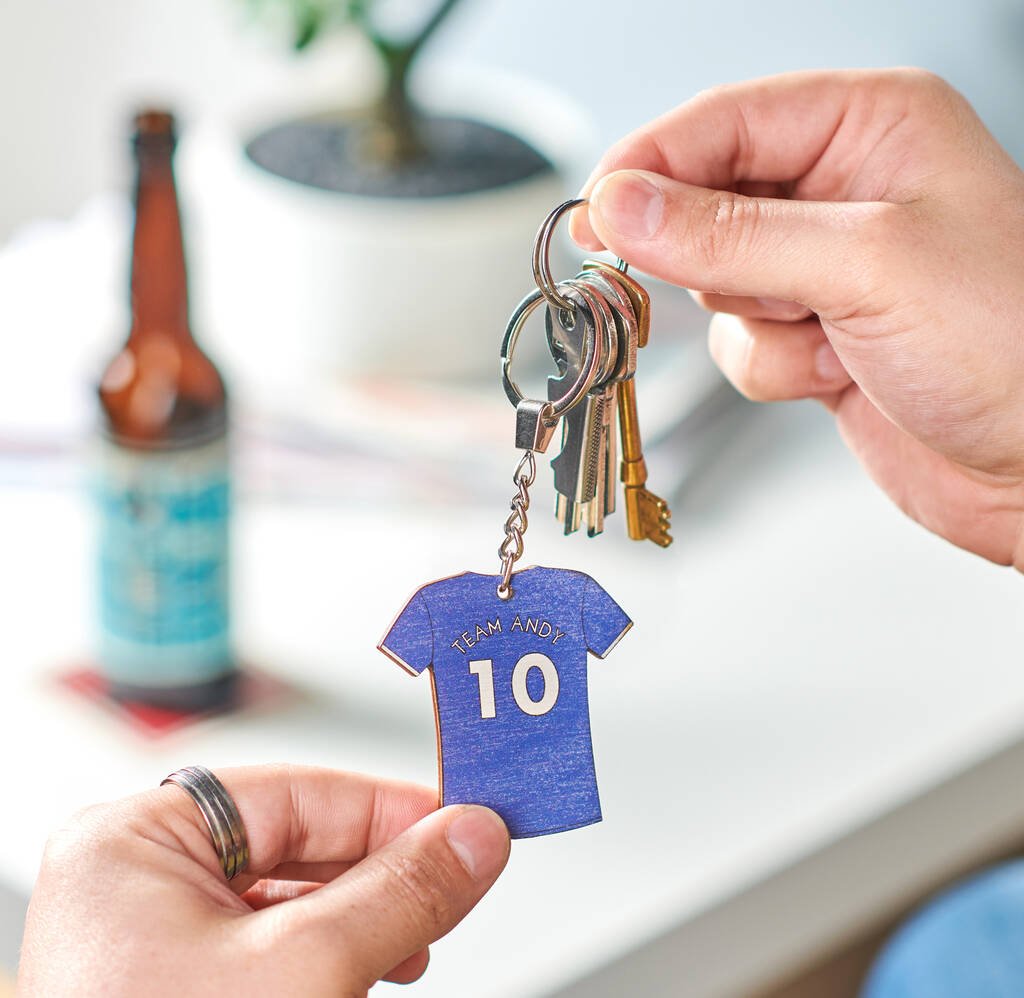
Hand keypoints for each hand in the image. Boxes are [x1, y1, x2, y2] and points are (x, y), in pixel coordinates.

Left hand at [17, 765, 509, 996]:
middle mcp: (137, 880)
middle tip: (456, 880)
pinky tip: (371, 972)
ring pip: (292, 898)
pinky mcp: (176, 982)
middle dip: (382, 873)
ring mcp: (152, 937)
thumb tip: (471, 838)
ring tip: (415, 945)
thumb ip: (399, 894)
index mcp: (134, 841)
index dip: (392, 806)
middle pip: (298, 843)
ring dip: (364, 920)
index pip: (297, 789)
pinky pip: (271, 945)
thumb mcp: (302, 970)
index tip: (464, 823)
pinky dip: (330, 956)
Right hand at [571, 69, 1023, 568]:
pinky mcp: (812, 335)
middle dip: (703, 255)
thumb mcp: (863, 265)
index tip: (597, 214)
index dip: (652, 165)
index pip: (725, 121)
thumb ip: (731, 235)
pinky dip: (770, 365)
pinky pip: (738, 342)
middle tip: (724, 286)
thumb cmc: (1011, 344)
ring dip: (752, 320)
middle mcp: (842, 191)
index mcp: (871, 128)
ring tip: (820, 332)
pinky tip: (831, 371)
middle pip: (706, 201)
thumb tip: (624, 207)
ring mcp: (823, 268)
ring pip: (715, 281)